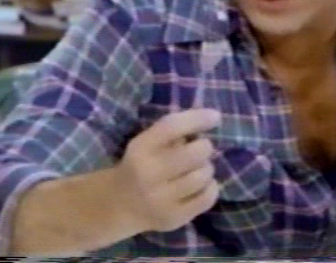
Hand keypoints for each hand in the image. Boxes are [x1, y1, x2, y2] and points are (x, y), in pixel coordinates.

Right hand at [112, 108, 221, 233]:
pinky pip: (207, 198)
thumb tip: (212, 118)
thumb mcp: (148, 142)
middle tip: (199, 150)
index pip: (172, 127)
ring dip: (206, 168)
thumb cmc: (142, 164)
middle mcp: (147, 173)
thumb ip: (173, 130)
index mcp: (141, 148)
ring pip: (203, 176)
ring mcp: (159, 199)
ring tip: (196, 169)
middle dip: (204, 147)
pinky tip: (201, 186)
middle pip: (195, 153)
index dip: (197, 119)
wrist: (120, 204)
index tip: (216, 116)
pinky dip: (210, 188)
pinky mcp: (172, 218)